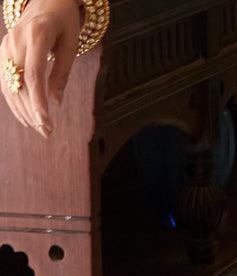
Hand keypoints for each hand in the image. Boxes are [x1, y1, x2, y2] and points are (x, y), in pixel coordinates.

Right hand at [1, 0, 80, 136]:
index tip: (46, 124)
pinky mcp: (4, 50)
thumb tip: (55, 103)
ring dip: (23, 110)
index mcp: (36, 35)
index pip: (34, 75)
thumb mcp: (70, 45)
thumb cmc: (63, 22)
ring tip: (40, 129)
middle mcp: (17, 39)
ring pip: (10, 84)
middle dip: (33, 112)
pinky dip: (14, 100)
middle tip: (48, 133)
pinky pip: (6, 80)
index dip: (38, 103)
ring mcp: (7, 44)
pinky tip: (26, 116)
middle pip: (20, 83)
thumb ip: (62, 74)